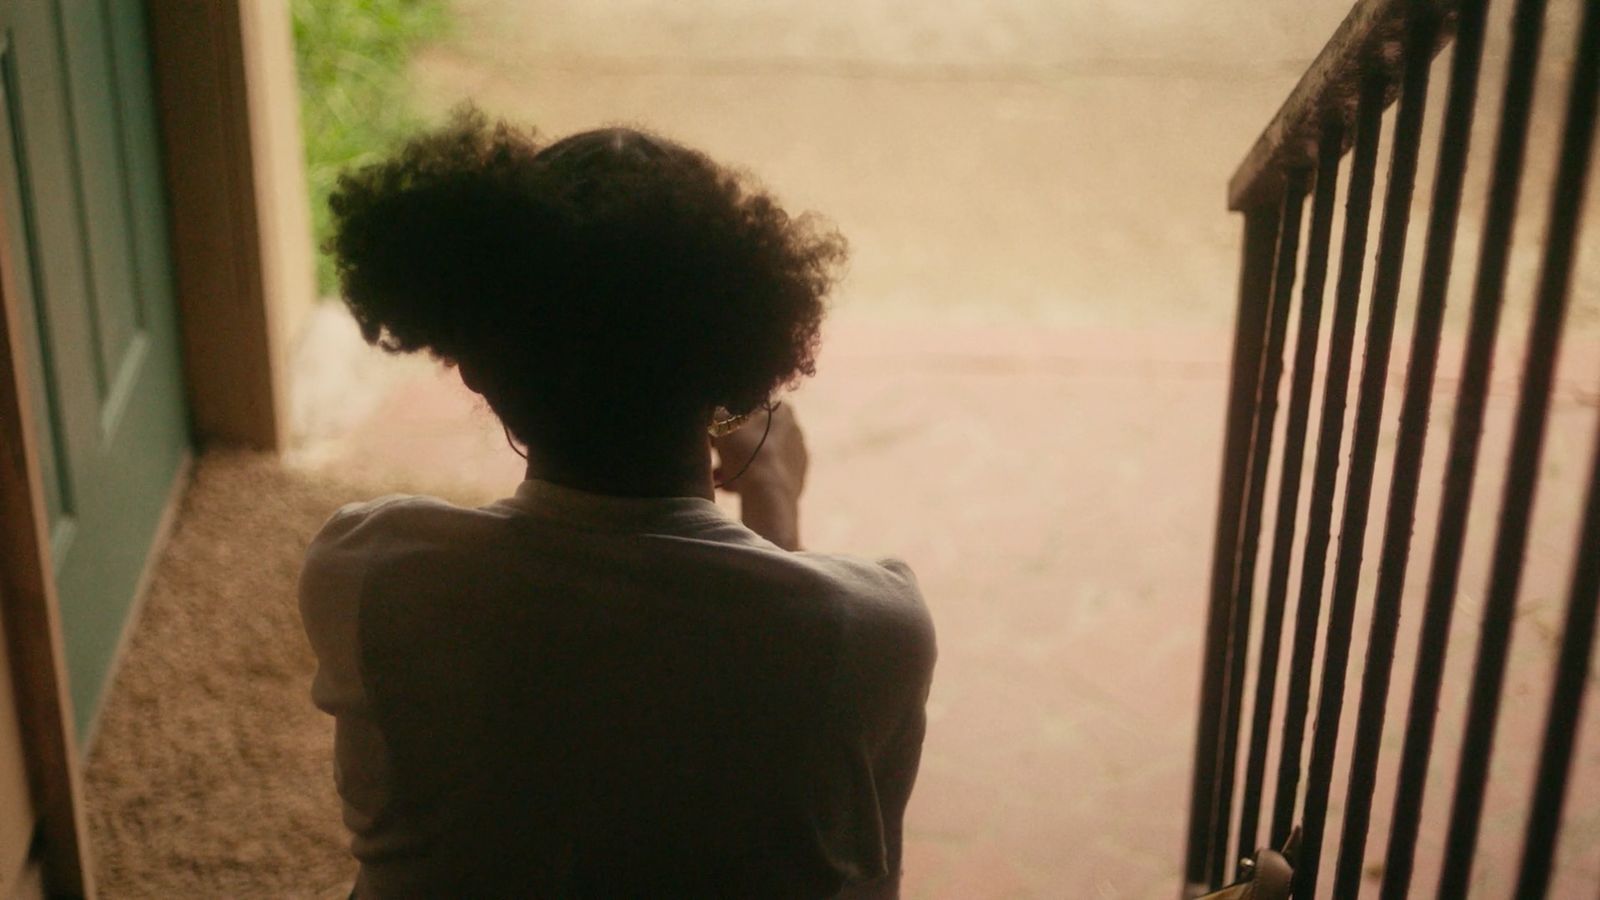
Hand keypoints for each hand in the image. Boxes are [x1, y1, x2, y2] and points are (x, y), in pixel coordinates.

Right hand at [712, 403, 806, 549]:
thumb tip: (711, 414)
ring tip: (716, 476)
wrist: (769, 494)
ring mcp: (797, 456)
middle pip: (753, 434)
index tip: (710, 434)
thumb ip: (715, 414)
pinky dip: (750, 479)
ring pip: (759, 456)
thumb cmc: (745, 453)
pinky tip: (730, 489)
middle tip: (711, 457)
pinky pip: (767, 475)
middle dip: (730, 445)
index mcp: (781, 410)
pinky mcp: (796, 479)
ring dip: (736, 464)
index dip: (725, 421)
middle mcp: (794, 429)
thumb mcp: (721, 425)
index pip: (747, 409)